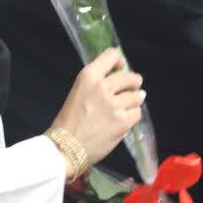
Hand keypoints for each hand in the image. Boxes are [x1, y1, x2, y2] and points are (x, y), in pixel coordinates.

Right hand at [54, 47, 144, 164]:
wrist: (65, 147)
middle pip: (130, 77)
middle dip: (133, 82)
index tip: (120, 68)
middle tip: (132, 87)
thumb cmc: (68, 120)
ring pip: (137, 96)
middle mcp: (102, 87)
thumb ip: (97, 82)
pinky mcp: (122, 121)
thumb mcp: (78, 91)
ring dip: (134, 100)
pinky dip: (133, 115)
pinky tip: (124, 119)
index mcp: (89, 76)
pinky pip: (137, 112)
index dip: (119, 61)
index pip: (112, 55)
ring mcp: (114, 104)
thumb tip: (121, 74)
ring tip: (127, 106)